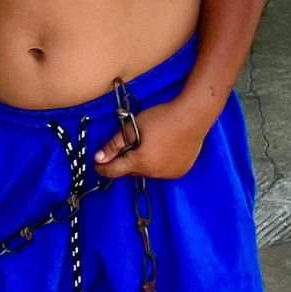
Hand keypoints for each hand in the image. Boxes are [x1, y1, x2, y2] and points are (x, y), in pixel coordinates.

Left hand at [93, 96, 211, 179]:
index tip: (98, 164)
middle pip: (131, 172)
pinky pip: (163, 172)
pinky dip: (159, 164)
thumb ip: (114, 145)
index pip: (113, 172)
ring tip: (150, 145)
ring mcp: (168, 174)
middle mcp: (153, 173)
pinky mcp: (180, 172)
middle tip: (130, 145)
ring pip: (148, 172)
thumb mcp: (132, 127)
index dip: (102, 168)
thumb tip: (98, 159)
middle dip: (126, 162)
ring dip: (144, 163)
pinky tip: (164, 149)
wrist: (193, 116)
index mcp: (139, 162)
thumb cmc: (161, 118)